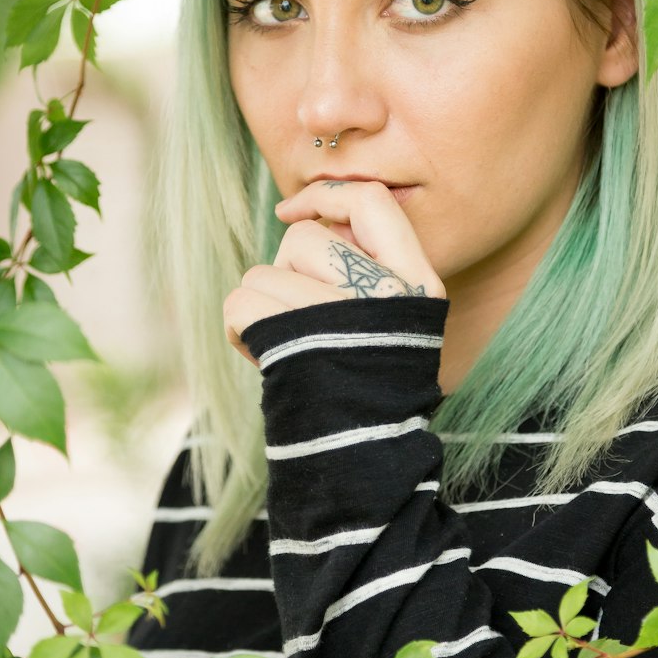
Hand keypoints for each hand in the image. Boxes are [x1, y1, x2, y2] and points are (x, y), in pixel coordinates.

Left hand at [223, 180, 445, 364]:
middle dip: (286, 275)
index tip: (289, 212)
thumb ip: (365, 265)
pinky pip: (241, 302)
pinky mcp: (295, 341)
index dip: (324, 196)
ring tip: (286, 348)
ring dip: (261, 308)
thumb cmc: (362, 383)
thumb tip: (307, 214)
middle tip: (301, 320)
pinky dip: (240, 329)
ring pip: (264, 273)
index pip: (371, 202)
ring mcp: (342, 317)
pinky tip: (263, 357)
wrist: (357, 461)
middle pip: (306, 239)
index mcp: (417, 282)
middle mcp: (389, 295)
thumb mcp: (389, 320)